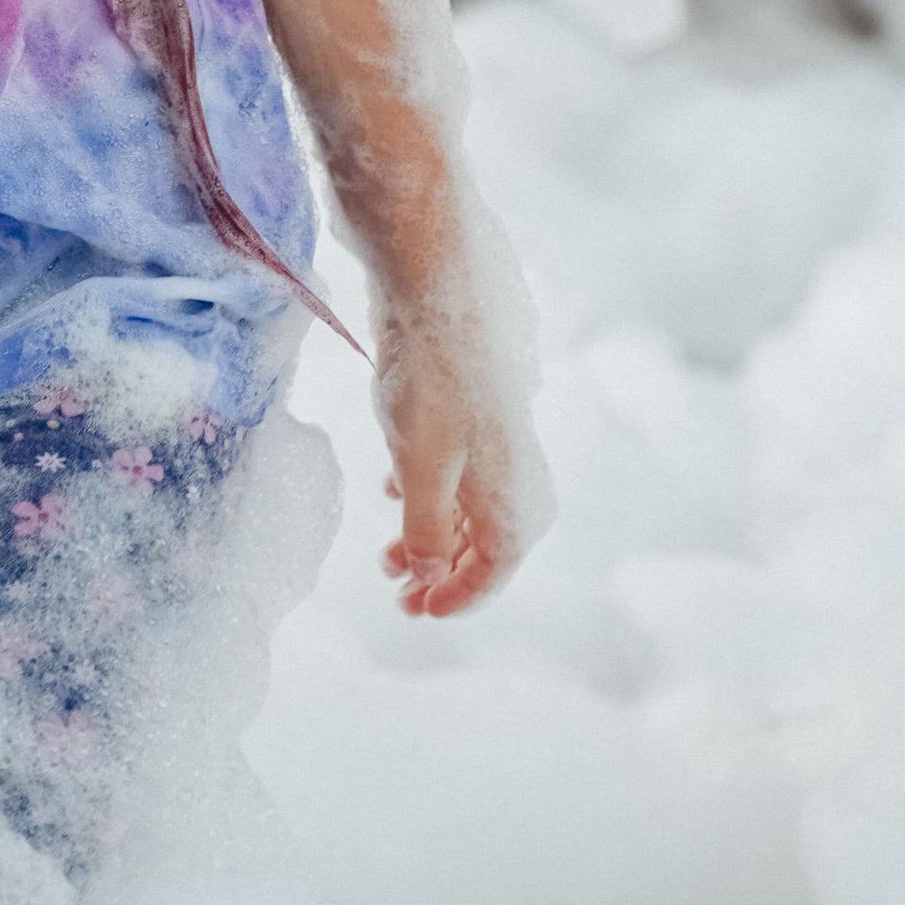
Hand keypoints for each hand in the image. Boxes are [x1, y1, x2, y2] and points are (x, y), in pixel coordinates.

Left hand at [374, 300, 545, 618]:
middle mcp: (518, 476)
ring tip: (386, 555)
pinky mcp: (476, 413)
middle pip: (487, 545)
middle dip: (442, 572)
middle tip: (396, 593)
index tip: (417, 612)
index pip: (494, 572)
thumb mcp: (421, 469)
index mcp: (516, 501)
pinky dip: (430, 493)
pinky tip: (393, 491)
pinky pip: (460, 471)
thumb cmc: (432, 385)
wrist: (440, 293)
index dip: (456, 598)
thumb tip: (431, 572)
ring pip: (470, 508)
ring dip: (431, 535)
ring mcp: (499, 443)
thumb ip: (427, 528)